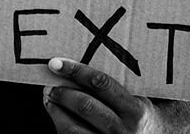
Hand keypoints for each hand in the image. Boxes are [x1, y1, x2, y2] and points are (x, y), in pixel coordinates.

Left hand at [43, 57, 160, 133]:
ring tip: (49, 97)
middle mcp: (123, 130)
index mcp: (134, 110)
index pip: (101, 84)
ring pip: (74, 129)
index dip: (76, 71)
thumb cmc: (141, 112)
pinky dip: (60, 126)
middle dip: (63, 92)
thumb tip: (79, 62)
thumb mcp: (138, 97)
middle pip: (85, 106)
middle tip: (49, 82)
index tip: (57, 63)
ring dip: (56, 110)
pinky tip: (56, 115)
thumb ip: (115, 83)